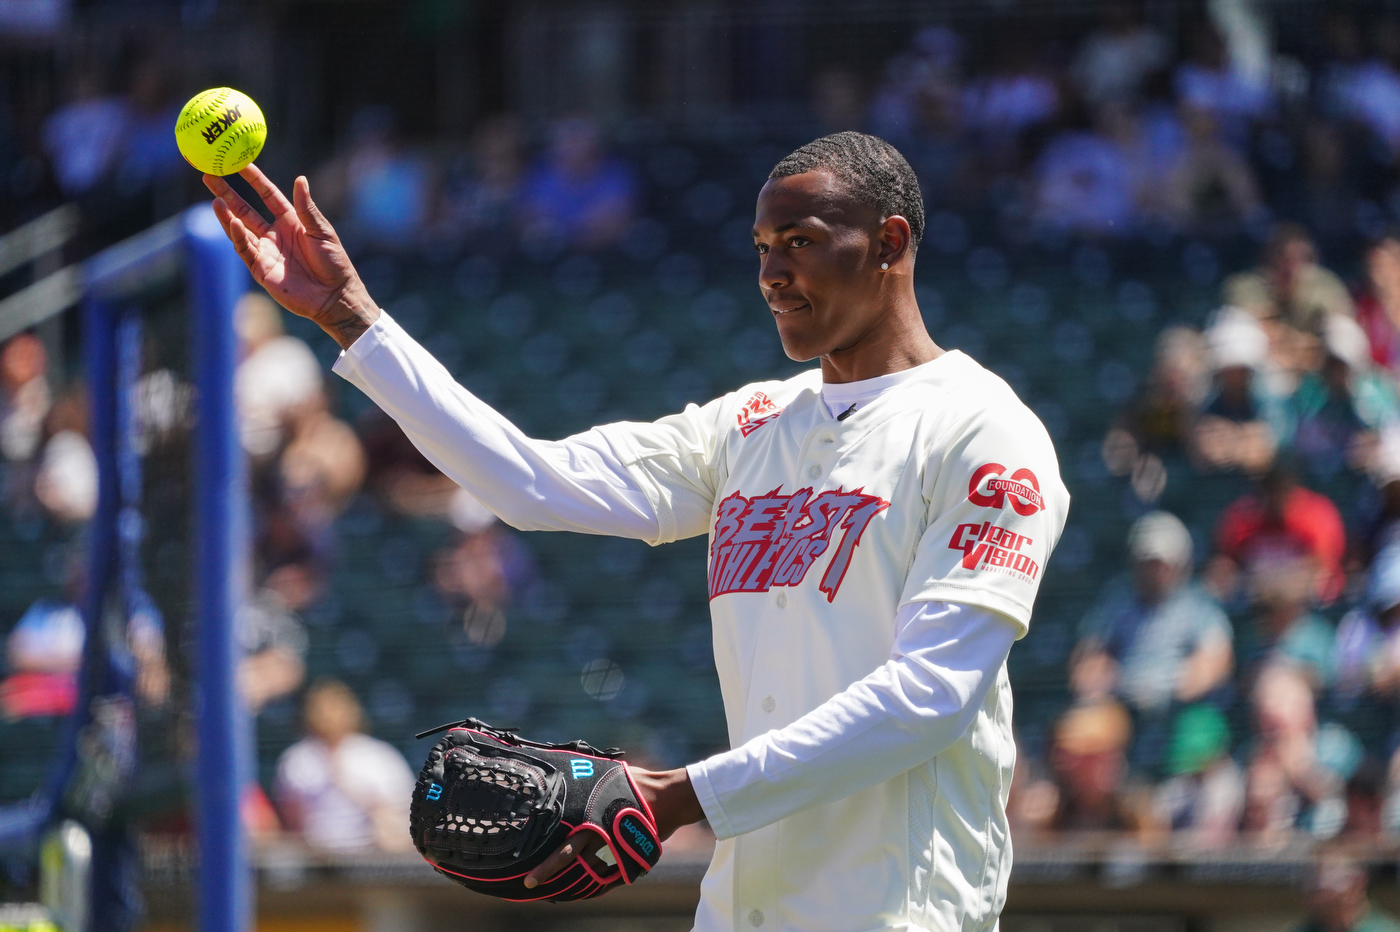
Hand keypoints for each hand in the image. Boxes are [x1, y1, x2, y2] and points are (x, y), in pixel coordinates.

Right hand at [204, 165, 379, 349]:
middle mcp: (275, 234)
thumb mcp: (322, 231)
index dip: (253, 179)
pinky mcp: (261, 269)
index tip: (238, 161)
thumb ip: (307, 208)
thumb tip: (300, 179)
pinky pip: (246, 250)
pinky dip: (238, 236)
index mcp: (290, 221)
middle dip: (227, 193)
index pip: (267, 195)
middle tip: (208, 175)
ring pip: (240, 229)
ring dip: (227, 215)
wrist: (335, 296)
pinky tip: (232, 222)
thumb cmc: (335, 263)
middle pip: (245, 209)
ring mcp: (266, 251)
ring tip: (215, 198)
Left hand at [522, 766, 702, 888]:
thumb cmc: (637, 784)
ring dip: (575, 881)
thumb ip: (589, 780)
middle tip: (529, 882)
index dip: (540, 841)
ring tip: (559, 894)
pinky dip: (602, 883)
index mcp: (590, 809)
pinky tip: (593, 889)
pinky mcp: (629, 851)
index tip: (521, 850)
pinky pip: (612, 873)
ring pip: (589, 866)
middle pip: (568, 852)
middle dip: (548, 868)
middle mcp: (598, 826)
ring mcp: (614, 841)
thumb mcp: (608, 777)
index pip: (559, 827)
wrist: (669, 796)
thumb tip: (568, 764)